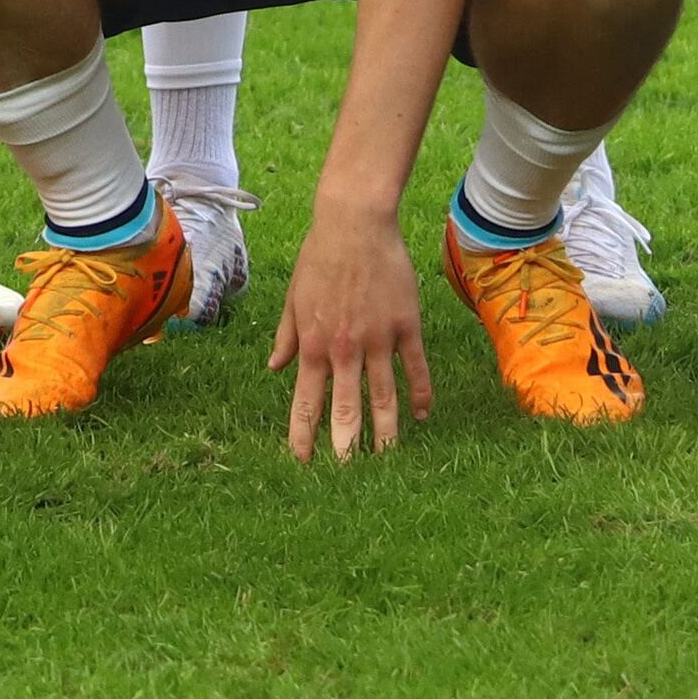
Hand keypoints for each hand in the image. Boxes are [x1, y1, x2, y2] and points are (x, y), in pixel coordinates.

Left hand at [267, 195, 431, 462]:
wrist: (354, 224)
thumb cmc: (319, 257)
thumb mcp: (294, 298)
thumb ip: (287, 336)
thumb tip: (274, 367)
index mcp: (313, 344)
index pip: (306, 401)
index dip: (303, 434)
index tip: (302, 462)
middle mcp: (344, 348)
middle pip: (345, 409)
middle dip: (345, 446)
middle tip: (346, 475)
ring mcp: (378, 339)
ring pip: (384, 397)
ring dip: (385, 433)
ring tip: (387, 460)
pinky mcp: (406, 326)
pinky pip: (416, 369)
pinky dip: (421, 395)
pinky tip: (423, 417)